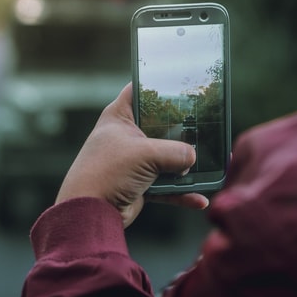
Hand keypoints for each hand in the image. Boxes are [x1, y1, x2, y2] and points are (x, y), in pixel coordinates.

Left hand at [56, 83, 208, 226]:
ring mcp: (133, 161)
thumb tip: (192, 158)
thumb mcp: (145, 155)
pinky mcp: (139, 184)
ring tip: (207, 167)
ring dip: (185, 166)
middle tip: (203, 126)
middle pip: (160, 126)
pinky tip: (198, 199)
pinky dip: (181, 193)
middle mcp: (126, 136)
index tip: (180, 83)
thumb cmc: (107, 173)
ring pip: (166, 158)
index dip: (157, 84)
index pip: (139, 90)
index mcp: (120, 117)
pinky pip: (166, 186)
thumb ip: (175, 152)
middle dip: (181, 130)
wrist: (88, 213)